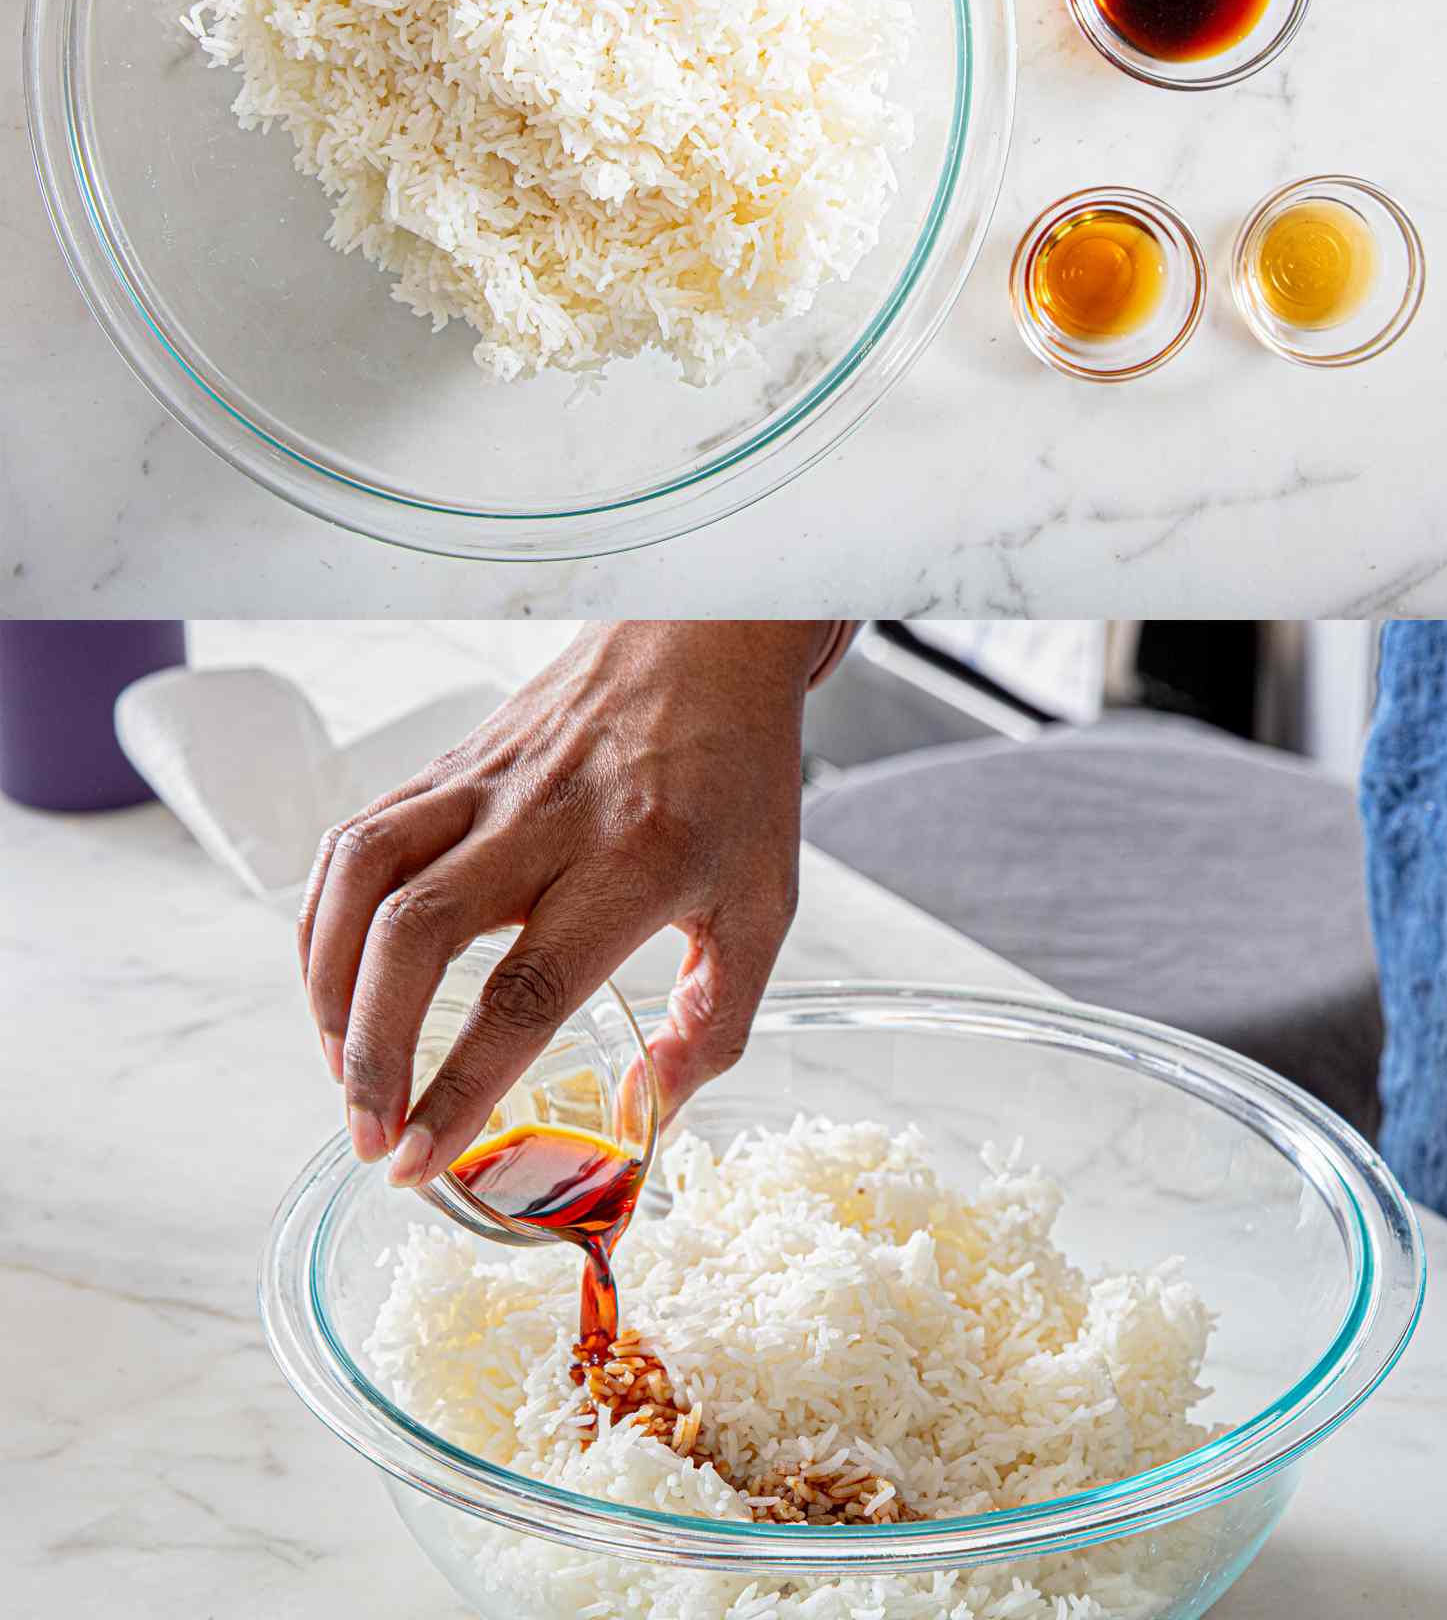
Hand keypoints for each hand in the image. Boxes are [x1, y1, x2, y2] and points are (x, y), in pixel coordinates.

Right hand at [297, 622, 834, 1185]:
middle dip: (371, 1053)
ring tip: (345, 1069)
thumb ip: (714, 1023)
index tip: (418, 1164)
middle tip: (369, 1135)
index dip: (459, 1089)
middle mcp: (544, 818)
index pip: (525, 992)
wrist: (704, 639)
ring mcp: (484, 781)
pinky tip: (339, 981)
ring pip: (363, 877)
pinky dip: (325, 919)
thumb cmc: (736, 778)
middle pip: (413, 935)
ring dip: (329, 987)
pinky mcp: (448, 761)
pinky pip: (357, 839)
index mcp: (635, 862)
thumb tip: (640, 1118)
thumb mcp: (763, 906)